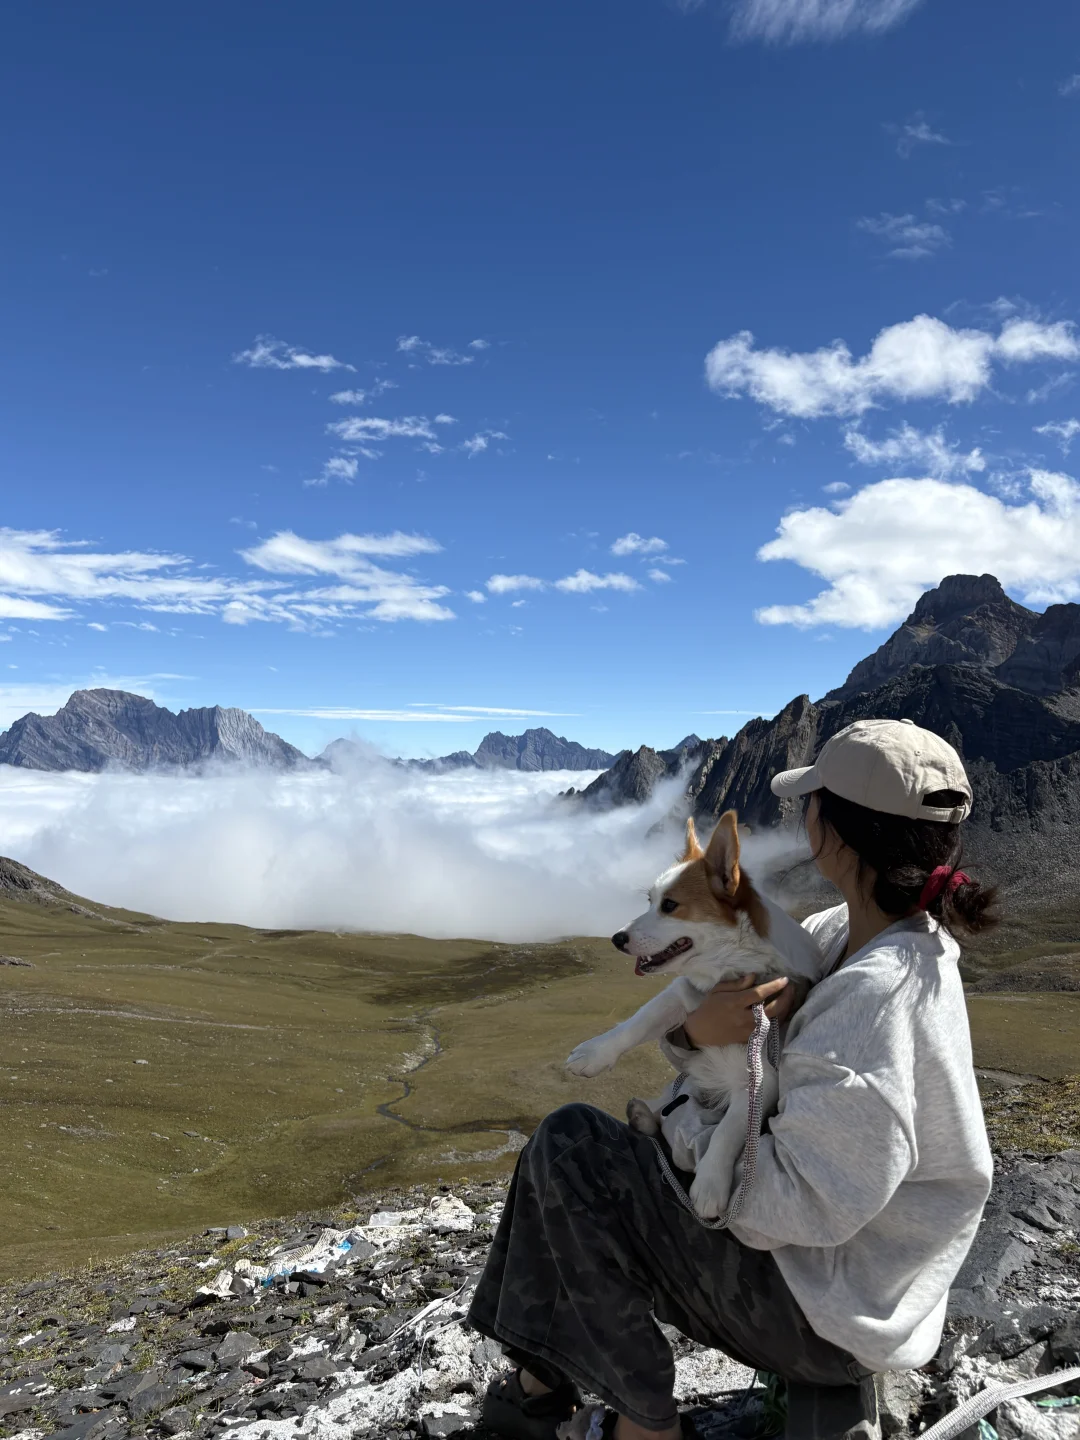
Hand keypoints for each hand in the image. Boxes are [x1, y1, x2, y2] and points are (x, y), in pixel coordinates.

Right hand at [682, 974, 796, 1048]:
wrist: (700, 1031)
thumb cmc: (709, 1007)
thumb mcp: (718, 990)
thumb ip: (737, 984)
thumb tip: (754, 977)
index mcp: (735, 1003)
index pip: (759, 994)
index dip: (774, 986)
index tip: (784, 979)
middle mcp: (744, 1018)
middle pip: (772, 1009)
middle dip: (786, 998)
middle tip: (791, 987)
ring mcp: (748, 1030)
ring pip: (774, 1021)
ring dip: (785, 1009)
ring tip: (790, 997)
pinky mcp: (750, 1039)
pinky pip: (769, 1028)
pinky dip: (778, 1019)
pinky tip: (782, 1010)